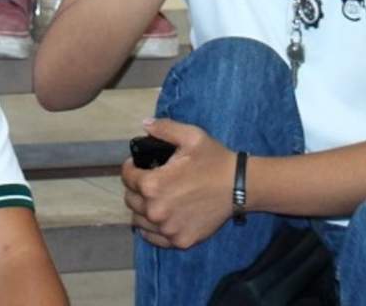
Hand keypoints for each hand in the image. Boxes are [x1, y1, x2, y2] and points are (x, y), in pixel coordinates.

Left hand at [122, 118, 235, 248]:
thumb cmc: (213, 160)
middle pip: (130, 200)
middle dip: (136, 187)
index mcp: (153, 185)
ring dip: (142, 209)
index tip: (139, 164)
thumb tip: (144, 125)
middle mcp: (156, 211)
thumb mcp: (190, 136)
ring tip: (155, 198)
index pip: (126, 177)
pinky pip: (154, 238)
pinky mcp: (180, 241)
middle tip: (149, 180)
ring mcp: (168, 230)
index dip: (131, 167)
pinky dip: (153, 228)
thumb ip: (163, 128)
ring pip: (139, 221)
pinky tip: (162, 216)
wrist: (239, 187)